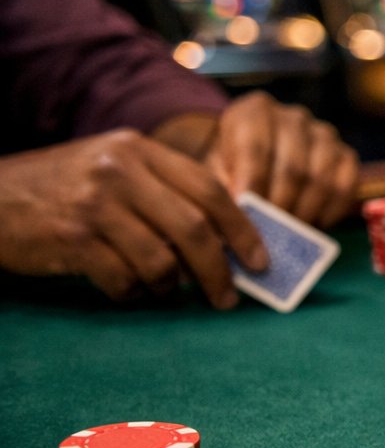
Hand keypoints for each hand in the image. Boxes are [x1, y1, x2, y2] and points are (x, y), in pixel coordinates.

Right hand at [0, 130, 266, 307]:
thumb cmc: (62, 190)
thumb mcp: (113, 169)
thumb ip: (164, 191)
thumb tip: (226, 240)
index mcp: (138, 149)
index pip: (210, 190)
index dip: (243, 230)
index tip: (259, 261)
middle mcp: (119, 171)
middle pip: (195, 229)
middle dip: (219, 271)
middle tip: (228, 298)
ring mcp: (94, 204)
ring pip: (162, 260)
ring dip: (170, 285)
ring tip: (163, 288)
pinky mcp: (72, 239)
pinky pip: (124, 279)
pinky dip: (133, 292)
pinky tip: (126, 286)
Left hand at [207, 92, 358, 227]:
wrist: (260, 164)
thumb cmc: (234, 169)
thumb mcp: (216, 172)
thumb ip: (221, 189)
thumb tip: (235, 217)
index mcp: (255, 111)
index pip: (257, 146)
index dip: (252, 182)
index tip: (246, 212)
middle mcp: (294, 117)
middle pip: (293, 166)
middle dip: (280, 205)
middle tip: (268, 234)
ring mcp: (325, 135)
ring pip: (321, 179)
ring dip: (304, 212)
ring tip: (288, 233)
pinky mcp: (347, 156)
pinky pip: (344, 188)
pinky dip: (329, 213)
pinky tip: (312, 226)